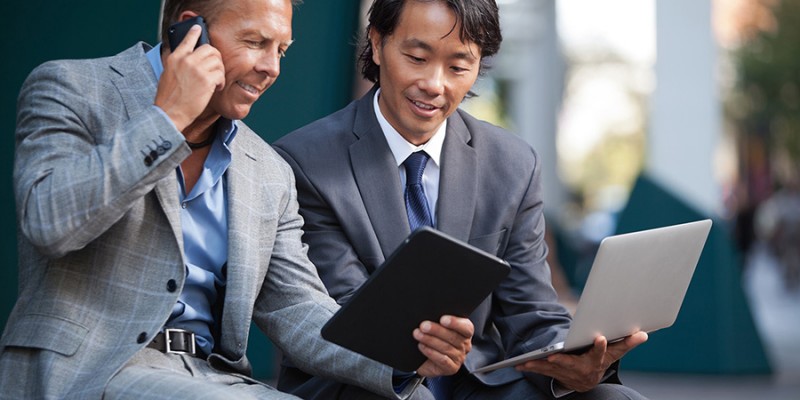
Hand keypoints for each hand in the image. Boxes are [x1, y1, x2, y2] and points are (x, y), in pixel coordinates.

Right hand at [154, 24, 224, 131]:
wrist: (170, 113)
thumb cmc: (169, 98)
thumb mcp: (168, 74)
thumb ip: (179, 64)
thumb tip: (192, 58)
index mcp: (175, 58)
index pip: (187, 39)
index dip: (195, 32)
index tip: (199, 27)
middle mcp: (186, 60)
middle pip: (209, 49)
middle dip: (216, 58)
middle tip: (216, 68)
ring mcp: (196, 69)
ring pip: (217, 61)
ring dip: (220, 71)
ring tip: (216, 81)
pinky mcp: (206, 80)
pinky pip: (221, 74)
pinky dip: (221, 82)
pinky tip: (217, 88)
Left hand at [414, 315, 473, 376]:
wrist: (426, 358)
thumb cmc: (434, 337)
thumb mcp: (438, 326)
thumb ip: (438, 320)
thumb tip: (430, 314)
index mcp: (465, 332)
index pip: (466, 327)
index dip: (455, 323)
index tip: (442, 319)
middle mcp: (465, 345)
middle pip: (453, 337)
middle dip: (436, 330)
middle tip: (423, 326)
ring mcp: (459, 358)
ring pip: (446, 348)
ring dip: (430, 340)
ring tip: (418, 334)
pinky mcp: (452, 368)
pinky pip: (442, 360)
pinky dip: (431, 352)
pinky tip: (421, 346)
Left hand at [515, 331, 647, 391]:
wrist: (586, 381)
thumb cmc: (599, 362)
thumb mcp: (613, 353)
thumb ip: (626, 343)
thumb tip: (643, 333)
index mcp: (596, 362)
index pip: (600, 354)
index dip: (600, 347)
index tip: (599, 337)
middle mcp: (581, 369)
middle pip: (571, 365)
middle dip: (562, 362)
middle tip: (552, 357)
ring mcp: (566, 373)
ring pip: (552, 370)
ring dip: (539, 366)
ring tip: (527, 361)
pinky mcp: (554, 374)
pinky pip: (541, 371)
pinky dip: (530, 368)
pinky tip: (518, 364)